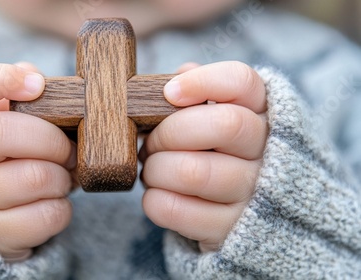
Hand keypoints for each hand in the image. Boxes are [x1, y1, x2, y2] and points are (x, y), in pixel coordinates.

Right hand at [0, 63, 76, 261]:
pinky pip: (47, 215)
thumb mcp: (5, 122)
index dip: (0, 79)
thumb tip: (32, 77)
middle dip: (51, 139)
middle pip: (1, 133)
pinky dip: (61, 207)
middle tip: (66, 149)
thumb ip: (19, 96)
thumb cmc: (5, 157)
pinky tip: (51, 201)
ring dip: (62, 177)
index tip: (36, 85)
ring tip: (58, 176)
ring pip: (35, 178)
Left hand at [140, 61, 266, 251]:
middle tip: (151, 141)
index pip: (241, 82)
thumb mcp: (220, 118)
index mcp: (264, 113)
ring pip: (192, 171)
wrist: (250, 215)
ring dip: (156, 168)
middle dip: (169, 132)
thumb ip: (202, 93)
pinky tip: (158, 194)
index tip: (169, 93)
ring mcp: (253, 194)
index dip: (202, 81)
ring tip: (153, 169)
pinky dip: (153, 199)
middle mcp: (267, 151)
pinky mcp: (230, 229)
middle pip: (222, 125)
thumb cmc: (223, 154)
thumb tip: (180, 75)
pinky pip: (175, 209)